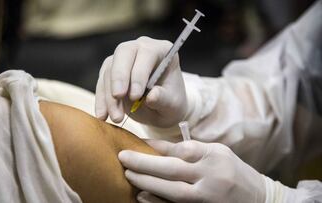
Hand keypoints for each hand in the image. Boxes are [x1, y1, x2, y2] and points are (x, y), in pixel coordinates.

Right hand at [95, 36, 186, 126]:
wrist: (162, 109)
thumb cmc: (171, 102)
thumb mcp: (173, 104)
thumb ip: (164, 99)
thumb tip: (152, 96)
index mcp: (161, 50)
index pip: (147, 53)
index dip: (139, 73)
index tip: (136, 96)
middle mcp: (140, 48)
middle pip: (123, 53)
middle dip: (119, 77)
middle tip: (118, 97)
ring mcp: (123, 58)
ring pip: (109, 70)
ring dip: (109, 95)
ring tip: (116, 117)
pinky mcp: (110, 70)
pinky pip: (101, 82)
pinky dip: (101, 100)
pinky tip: (103, 115)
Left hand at [118, 140, 265, 202]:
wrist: (257, 198)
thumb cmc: (231, 170)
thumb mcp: (214, 152)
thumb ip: (187, 149)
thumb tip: (154, 145)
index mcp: (213, 157)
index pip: (180, 150)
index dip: (155, 148)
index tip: (136, 144)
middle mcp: (211, 177)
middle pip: (172, 170)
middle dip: (144, 164)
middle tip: (123, 158)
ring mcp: (207, 197)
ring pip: (173, 192)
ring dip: (147, 184)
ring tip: (129, 175)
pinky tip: (142, 197)